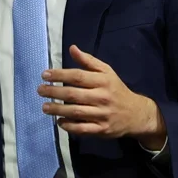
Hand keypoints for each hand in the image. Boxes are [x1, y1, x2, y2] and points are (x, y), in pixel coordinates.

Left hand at [38, 45, 166, 148]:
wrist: (137, 114)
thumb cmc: (116, 89)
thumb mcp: (106, 72)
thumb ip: (88, 61)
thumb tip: (72, 48)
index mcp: (103, 81)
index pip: (78, 76)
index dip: (59, 75)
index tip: (44, 75)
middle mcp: (103, 97)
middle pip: (74, 94)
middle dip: (54, 92)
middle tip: (40, 90)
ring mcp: (102, 115)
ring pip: (76, 112)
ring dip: (58, 109)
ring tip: (44, 107)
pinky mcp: (102, 129)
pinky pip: (82, 128)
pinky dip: (69, 126)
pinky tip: (59, 121)